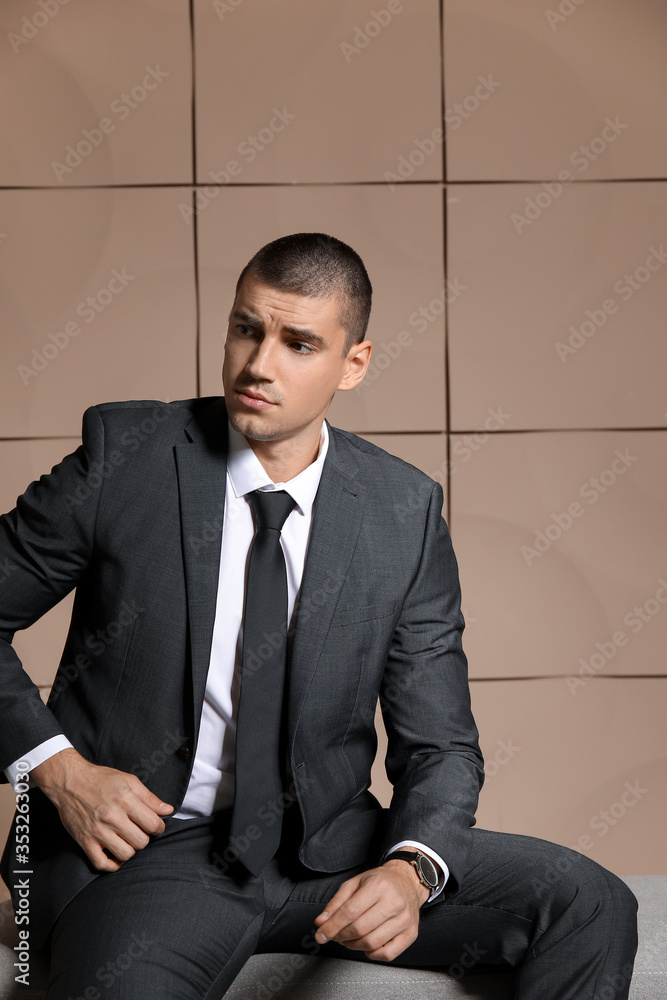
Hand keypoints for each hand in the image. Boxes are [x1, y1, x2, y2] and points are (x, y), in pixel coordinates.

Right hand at [31, 748, 173, 871]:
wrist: (70, 782)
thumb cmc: (101, 779)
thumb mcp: (129, 781)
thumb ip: (150, 797)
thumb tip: (168, 810)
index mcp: (125, 800)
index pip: (153, 824)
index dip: (158, 827)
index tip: (155, 826)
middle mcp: (112, 817)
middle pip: (141, 842)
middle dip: (144, 838)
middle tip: (139, 831)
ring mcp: (97, 831)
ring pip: (125, 854)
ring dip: (131, 849)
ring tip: (128, 840)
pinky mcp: (85, 841)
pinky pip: (101, 864)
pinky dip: (112, 864)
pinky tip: (115, 854)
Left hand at [313, 858, 429, 961]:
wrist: (407, 881)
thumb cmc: (381, 882)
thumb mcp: (355, 883)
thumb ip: (336, 903)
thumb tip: (321, 922)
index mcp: (378, 885)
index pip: (350, 911)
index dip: (332, 926)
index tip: (320, 934)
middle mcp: (394, 902)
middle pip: (360, 929)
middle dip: (341, 936)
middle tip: (334, 935)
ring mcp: (404, 919)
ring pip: (372, 943)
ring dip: (353, 945)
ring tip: (349, 938)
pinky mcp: (411, 933)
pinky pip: (387, 954)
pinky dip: (372, 954)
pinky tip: (367, 944)